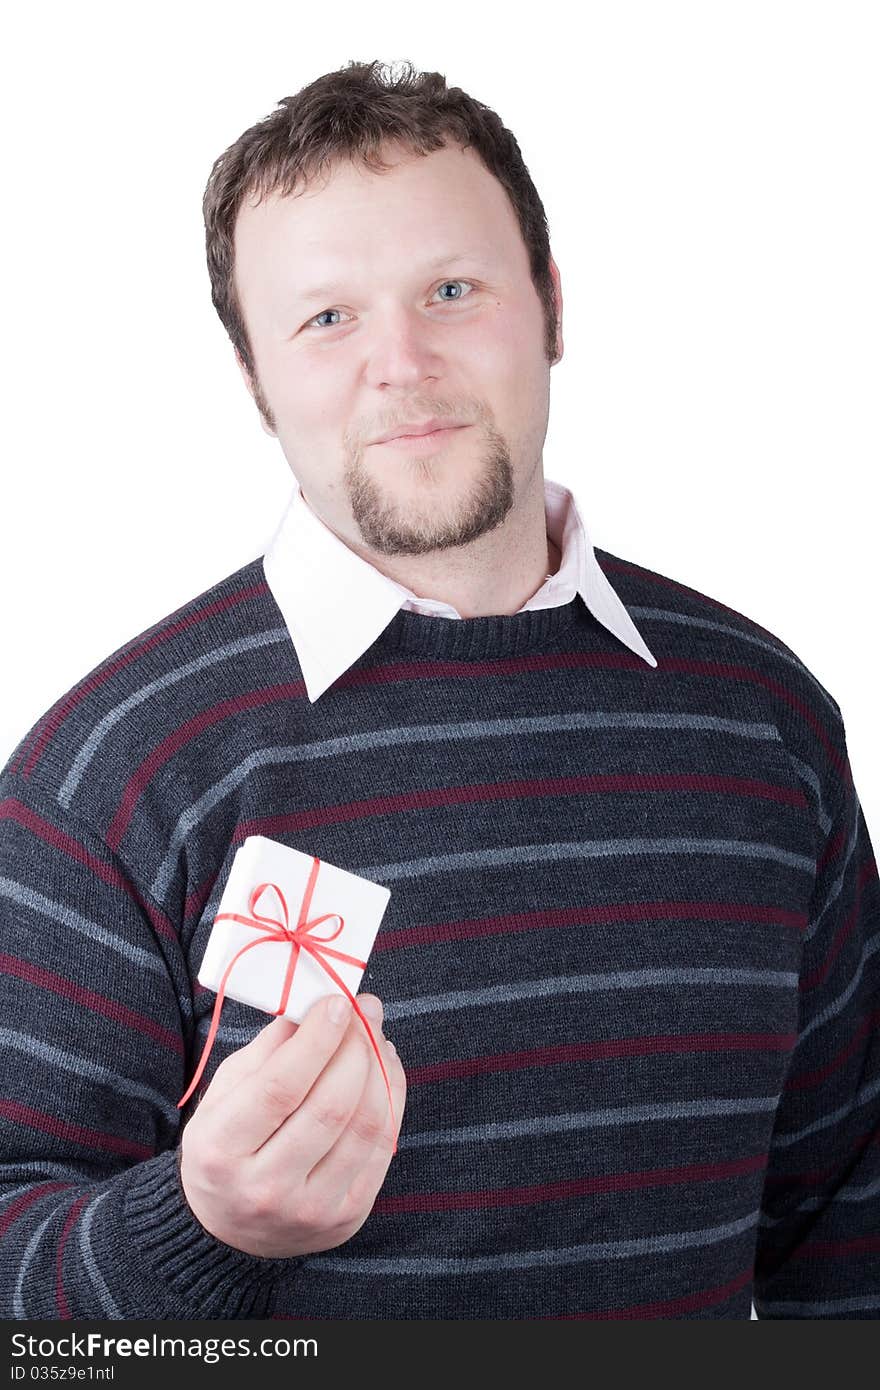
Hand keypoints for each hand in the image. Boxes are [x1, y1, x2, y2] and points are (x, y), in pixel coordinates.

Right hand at [178, 992, 404, 1257]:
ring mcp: (311, 1209)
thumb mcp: (224, 1095)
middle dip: (356, 1046)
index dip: (317, 1040)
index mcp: (221, 1150)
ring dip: (380, 1068)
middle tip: (364, 1009)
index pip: (280, 1087)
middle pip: (330, 1106)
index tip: (338, 1002)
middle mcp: (264, 1188)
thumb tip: (315, 1006)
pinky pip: (383, 1147)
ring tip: (376, 1035)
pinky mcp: (348, 1217)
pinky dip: (392, 1098)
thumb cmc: (226, 1147)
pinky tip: (385, 1069)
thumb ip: (267, 1051)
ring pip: (365, 1126)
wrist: (230, 1231)